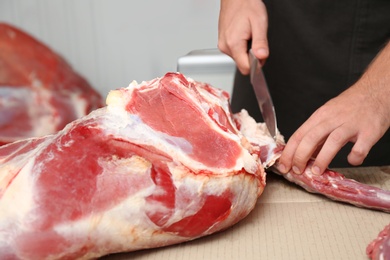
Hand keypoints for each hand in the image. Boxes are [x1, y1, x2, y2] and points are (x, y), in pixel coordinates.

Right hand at [218, 0, 268, 74]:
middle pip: (242, 64)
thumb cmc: (247, 5)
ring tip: (249, 34)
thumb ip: (261, 42)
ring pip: (239, 58)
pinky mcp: (223, 43)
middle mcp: (225, 46)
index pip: (245, 68)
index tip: (261, 54)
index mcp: (233, 43)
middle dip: (252, 57)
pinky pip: (235, 52)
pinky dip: (242, 46)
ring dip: (247, 50)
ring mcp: (223, 45)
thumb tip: (262, 57)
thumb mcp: (259, 23)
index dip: (256, 64)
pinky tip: (243, 34)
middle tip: (256, 39)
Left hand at [278, 42, 389, 174]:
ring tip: (316, 172)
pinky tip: (352, 161)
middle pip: (311, 137)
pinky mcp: (369, 131)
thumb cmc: (350, 106)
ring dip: (322, 159)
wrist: (376, 91)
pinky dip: (354, 157)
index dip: (289, 152)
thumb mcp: (328, 115)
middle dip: (300, 156)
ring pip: (332, 142)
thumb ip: (317, 134)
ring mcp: (351, 125)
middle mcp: (333, 119)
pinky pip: (360, 147)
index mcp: (320, 116)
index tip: (284, 166)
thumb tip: (305, 155)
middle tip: (297, 171)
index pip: (299, 134)